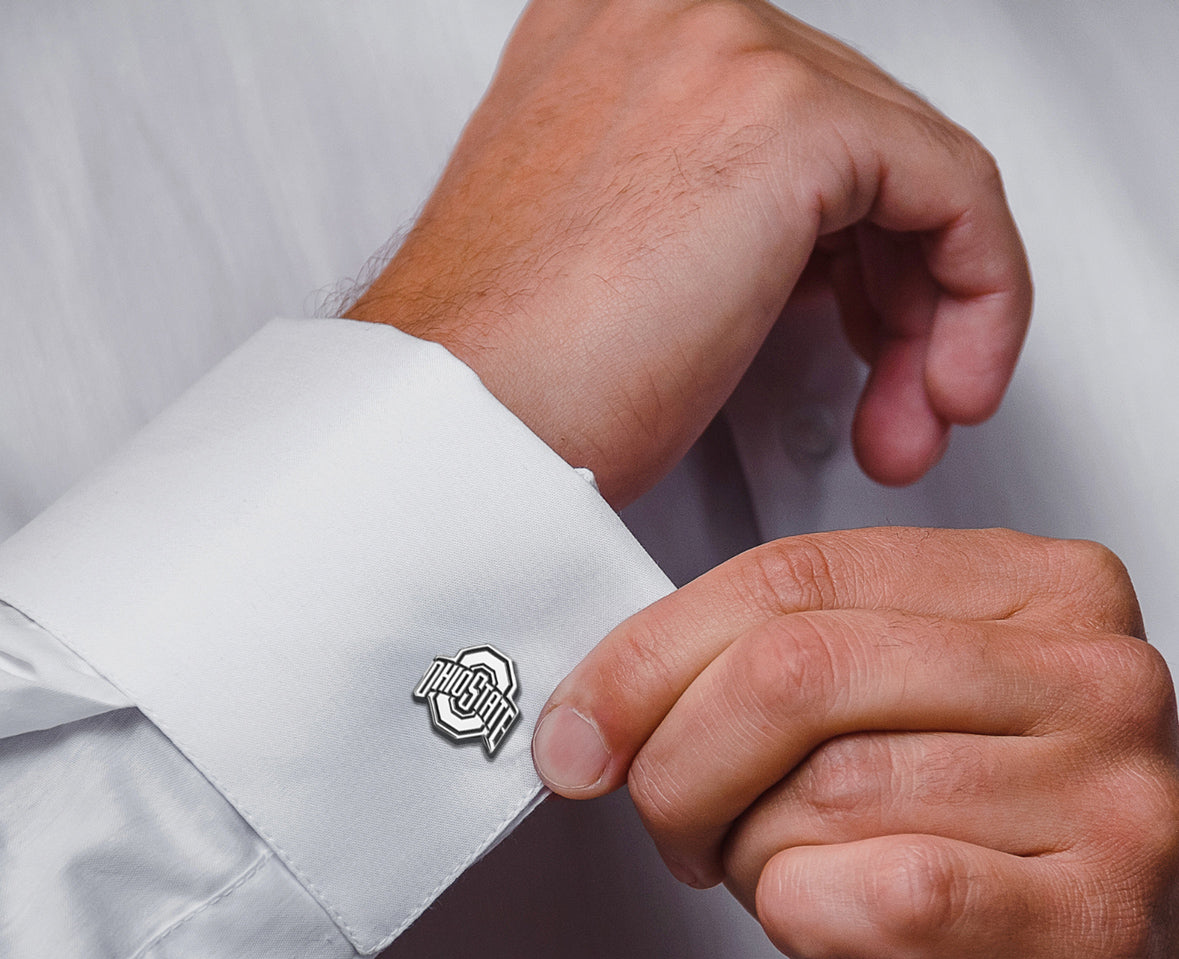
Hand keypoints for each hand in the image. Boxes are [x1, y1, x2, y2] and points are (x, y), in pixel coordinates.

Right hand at [345, 0, 1031, 506]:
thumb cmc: (512, 388)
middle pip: (860, 144)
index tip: (860, 346)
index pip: (795, 123)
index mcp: (611, 41)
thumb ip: (708, 217)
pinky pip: (953, 193)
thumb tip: (814, 261)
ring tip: (913, 418)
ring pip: (911, 169)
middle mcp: (668, 18)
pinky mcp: (787, 121)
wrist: (459, 436)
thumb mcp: (618, 266)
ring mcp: (724, 51)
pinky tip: (950, 384)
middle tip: (898, 402)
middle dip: (897, 295)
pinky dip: (978, 295)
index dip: (847, 253)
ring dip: (933, 313)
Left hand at [532, 528, 1178, 958]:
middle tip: (671, 820)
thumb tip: (600, 707)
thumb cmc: (966, 877)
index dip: (654, 654)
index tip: (585, 723)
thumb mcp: (854, 736)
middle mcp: (1088, 671)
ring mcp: (1111, 789)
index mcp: (1029, 591)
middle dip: (680, 762)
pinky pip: (886, 890)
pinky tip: (834, 923)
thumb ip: (754, 681)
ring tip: (781, 877)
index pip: (795, 574)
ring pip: (826, 787)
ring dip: (753, 854)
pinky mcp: (1098, 917)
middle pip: (796, 669)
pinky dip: (809, 916)